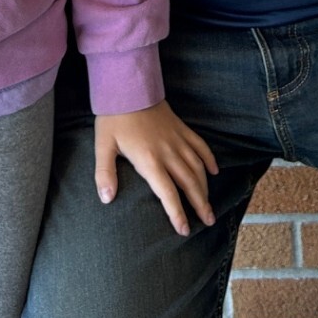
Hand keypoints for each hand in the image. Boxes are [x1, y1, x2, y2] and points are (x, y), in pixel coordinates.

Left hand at [94, 101, 217, 237]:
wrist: (129, 88)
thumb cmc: (114, 119)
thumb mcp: (103, 146)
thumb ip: (104, 174)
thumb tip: (106, 199)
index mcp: (150, 160)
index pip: (167, 193)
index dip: (177, 213)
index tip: (183, 230)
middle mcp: (168, 152)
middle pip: (189, 183)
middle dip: (199, 205)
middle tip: (208, 222)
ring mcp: (178, 140)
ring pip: (197, 167)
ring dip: (205, 187)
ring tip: (209, 205)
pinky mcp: (182, 129)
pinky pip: (200, 145)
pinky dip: (209, 159)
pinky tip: (214, 171)